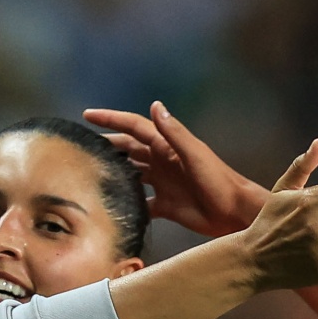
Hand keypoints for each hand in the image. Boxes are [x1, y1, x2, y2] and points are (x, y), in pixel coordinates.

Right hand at [85, 101, 266, 236]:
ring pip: (131, 174)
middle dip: (107, 144)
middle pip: (128, 149)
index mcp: (166, 147)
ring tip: (91, 175)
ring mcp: (163, 183)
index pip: (133, 127)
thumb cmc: (219, 181)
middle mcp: (162, 162)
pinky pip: (141, 203)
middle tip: (83, 146)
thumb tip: (156, 106)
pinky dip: (128, 204)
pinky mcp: (166, 205)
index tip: (87, 115)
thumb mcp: (195, 154)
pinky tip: (114, 208)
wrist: (234, 212)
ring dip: (114, 172)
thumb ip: (174, 133)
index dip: (111, 119)